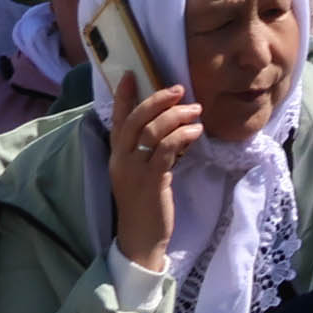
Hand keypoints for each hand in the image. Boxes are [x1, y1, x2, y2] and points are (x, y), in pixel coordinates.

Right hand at [105, 78, 203, 270]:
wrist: (142, 238)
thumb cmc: (146, 202)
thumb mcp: (144, 171)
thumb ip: (151, 148)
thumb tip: (173, 122)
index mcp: (116, 156)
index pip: (116, 120)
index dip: (122, 96)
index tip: (130, 73)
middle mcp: (120, 160)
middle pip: (134, 120)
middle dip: (156, 100)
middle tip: (179, 89)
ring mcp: (133, 171)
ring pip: (151, 132)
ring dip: (176, 116)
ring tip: (196, 110)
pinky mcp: (151, 182)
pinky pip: (165, 150)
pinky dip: (182, 136)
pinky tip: (196, 131)